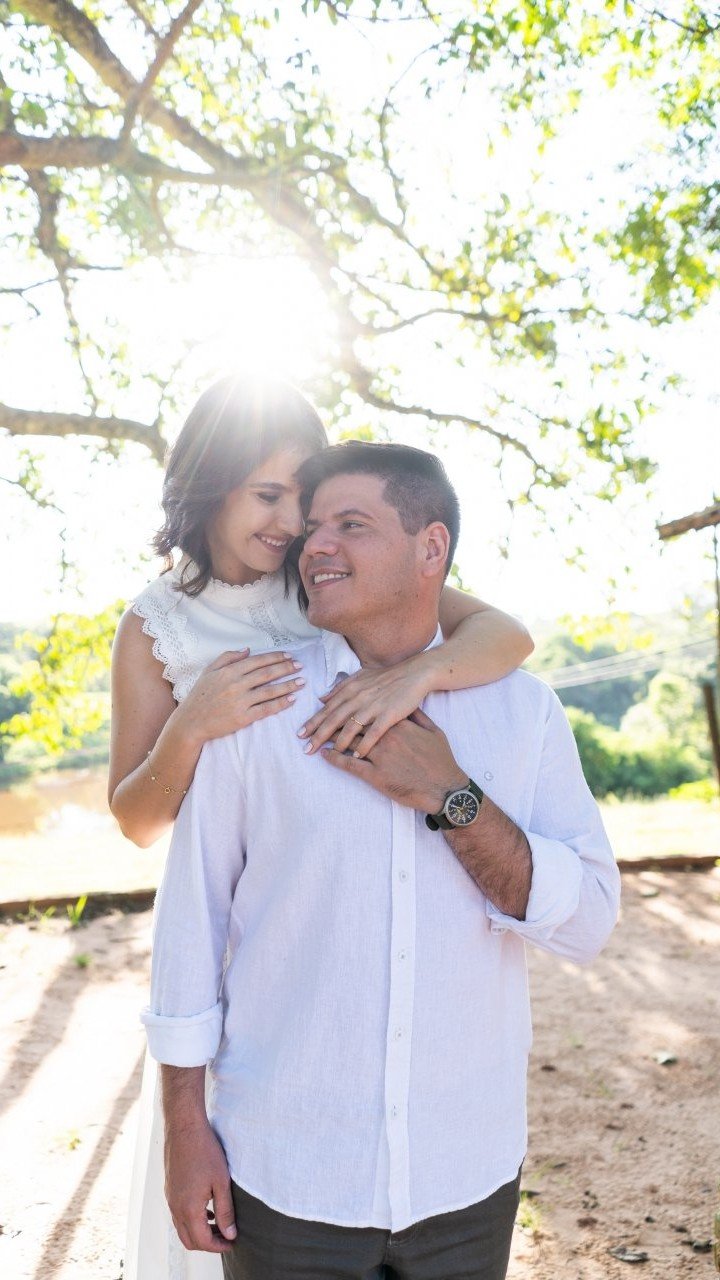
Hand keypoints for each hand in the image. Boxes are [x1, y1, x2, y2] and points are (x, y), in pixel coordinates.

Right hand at [164, 1114, 236, 1252]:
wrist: (184, 1127)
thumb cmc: (204, 1151)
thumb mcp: (221, 1182)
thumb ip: (225, 1211)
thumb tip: (229, 1234)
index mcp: (188, 1209)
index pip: (202, 1241)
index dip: (219, 1246)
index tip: (233, 1242)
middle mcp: (175, 1207)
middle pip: (189, 1240)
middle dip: (208, 1244)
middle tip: (226, 1237)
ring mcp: (170, 1198)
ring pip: (182, 1227)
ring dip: (199, 1231)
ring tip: (219, 1224)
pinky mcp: (170, 1189)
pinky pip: (179, 1214)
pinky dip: (192, 1219)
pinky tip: (207, 1209)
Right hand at [178, 649, 303, 745]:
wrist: (191, 722)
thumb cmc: (199, 696)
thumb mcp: (209, 671)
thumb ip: (227, 657)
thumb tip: (247, 650)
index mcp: (229, 671)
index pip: (258, 661)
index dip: (276, 657)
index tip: (289, 656)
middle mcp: (236, 684)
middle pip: (267, 674)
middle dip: (287, 668)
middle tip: (301, 666)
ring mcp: (240, 701)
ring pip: (270, 691)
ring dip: (289, 685)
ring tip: (302, 682)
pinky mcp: (243, 717)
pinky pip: (267, 709)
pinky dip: (281, 703)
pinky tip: (292, 699)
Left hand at [299, 653, 435, 756]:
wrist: (416, 673)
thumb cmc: (388, 677)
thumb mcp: (361, 677)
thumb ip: (340, 688)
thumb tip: (322, 697)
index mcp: (351, 688)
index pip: (328, 708)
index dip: (313, 722)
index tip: (301, 734)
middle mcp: (359, 697)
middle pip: (334, 719)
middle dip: (318, 735)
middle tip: (306, 749)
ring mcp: (374, 706)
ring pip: (350, 727)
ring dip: (337, 742)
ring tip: (326, 753)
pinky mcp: (389, 715)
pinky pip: (373, 733)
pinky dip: (363, 745)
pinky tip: (356, 756)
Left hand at [321, 707, 466, 813]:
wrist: (445, 787)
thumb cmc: (440, 759)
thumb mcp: (433, 730)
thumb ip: (417, 716)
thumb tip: (407, 706)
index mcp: (398, 723)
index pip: (367, 711)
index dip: (348, 707)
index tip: (335, 705)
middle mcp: (386, 736)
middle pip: (352, 723)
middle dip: (331, 722)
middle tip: (315, 721)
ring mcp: (380, 755)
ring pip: (348, 741)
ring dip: (329, 739)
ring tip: (314, 737)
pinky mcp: (377, 775)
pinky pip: (350, 765)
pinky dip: (336, 759)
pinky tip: (325, 755)